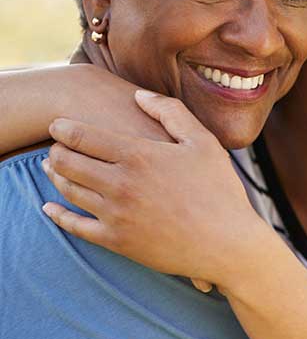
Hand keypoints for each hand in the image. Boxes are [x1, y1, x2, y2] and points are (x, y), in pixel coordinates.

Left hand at [41, 90, 262, 292]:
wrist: (226, 243)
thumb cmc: (218, 188)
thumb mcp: (202, 140)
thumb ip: (169, 112)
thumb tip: (138, 96)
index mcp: (139, 155)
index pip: (83, 136)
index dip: (63, 128)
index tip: (56, 124)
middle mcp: (120, 184)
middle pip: (67, 162)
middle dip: (55, 150)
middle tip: (55, 144)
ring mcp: (116, 215)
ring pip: (69, 191)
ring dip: (54, 175)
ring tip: (51, 166)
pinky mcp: (116, 241)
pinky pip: (75, 227)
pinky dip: (57, 215)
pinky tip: (49, 208)